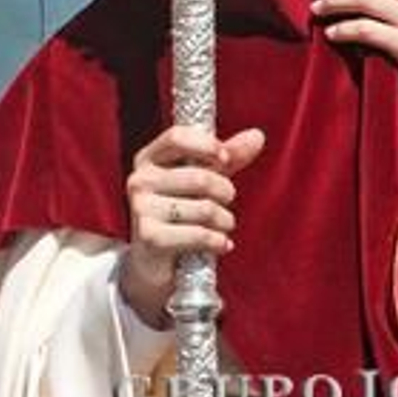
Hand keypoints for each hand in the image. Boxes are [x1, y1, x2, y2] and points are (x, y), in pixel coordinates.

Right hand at [120, 125, 264, 328]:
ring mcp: (142, 208)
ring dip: (225, 222)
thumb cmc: (181, 212)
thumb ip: (227, 157)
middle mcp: (140, 180)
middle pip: (200, 177)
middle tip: (225, 203)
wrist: (155, 261)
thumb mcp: (203, 179)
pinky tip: (220, 244)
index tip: (225, 159)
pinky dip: (218, 242)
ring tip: (220, 227)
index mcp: (149, 158)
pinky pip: (200, 235)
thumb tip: (257, 135)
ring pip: (205, 209)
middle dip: (226, 192)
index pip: (177, 137)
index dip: (207, 145)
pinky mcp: (150, 237)